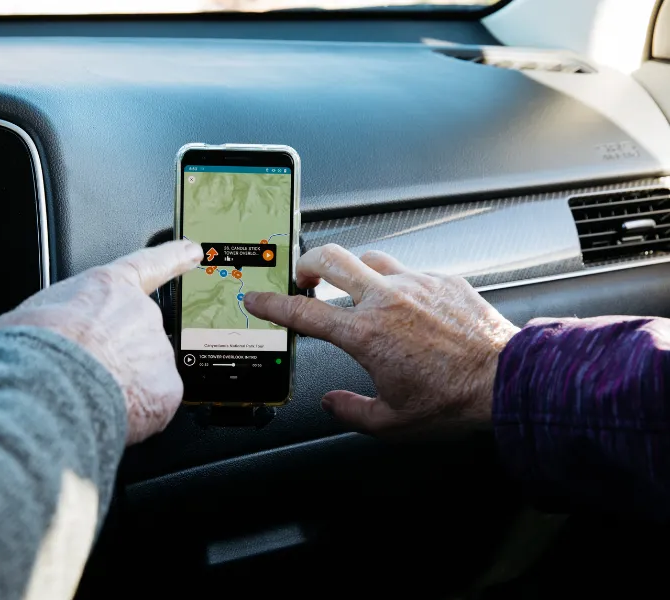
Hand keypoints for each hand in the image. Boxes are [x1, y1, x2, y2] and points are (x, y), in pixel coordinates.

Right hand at [0, 241, 202, 444]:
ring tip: (89, 396)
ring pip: (145, 373)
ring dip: (124, 386)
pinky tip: (109, 414)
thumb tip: (48, 336)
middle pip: (138, 335)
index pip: (149, 265)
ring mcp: (158, 351)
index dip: (173, 257)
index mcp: (108, 287)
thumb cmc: (34, 347)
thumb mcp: (31, 314)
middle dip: (117, 356)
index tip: (193, 251)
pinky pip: (154, 404)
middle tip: (85, 374)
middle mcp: (141, 314)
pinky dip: (135, 414)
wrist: (48, 385)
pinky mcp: (167, 389)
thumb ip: (57, 319)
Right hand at [244, 245, 518, 437]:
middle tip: (304, 278)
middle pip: (329, 258)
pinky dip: (396, 283)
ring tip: (355, 289)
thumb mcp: (390, 422)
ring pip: (368, 257)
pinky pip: (408, 270)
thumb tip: (331, 403)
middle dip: (306, 263)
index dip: (271, 304)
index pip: (303, 313)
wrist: (505, 380)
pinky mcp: (442, 279)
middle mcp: (385, 300)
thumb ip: (350, 411)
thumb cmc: (452, 401)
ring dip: (353, 270)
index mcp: (365, 334)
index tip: (256, 299)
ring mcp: (414, 283)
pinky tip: (406, 304)